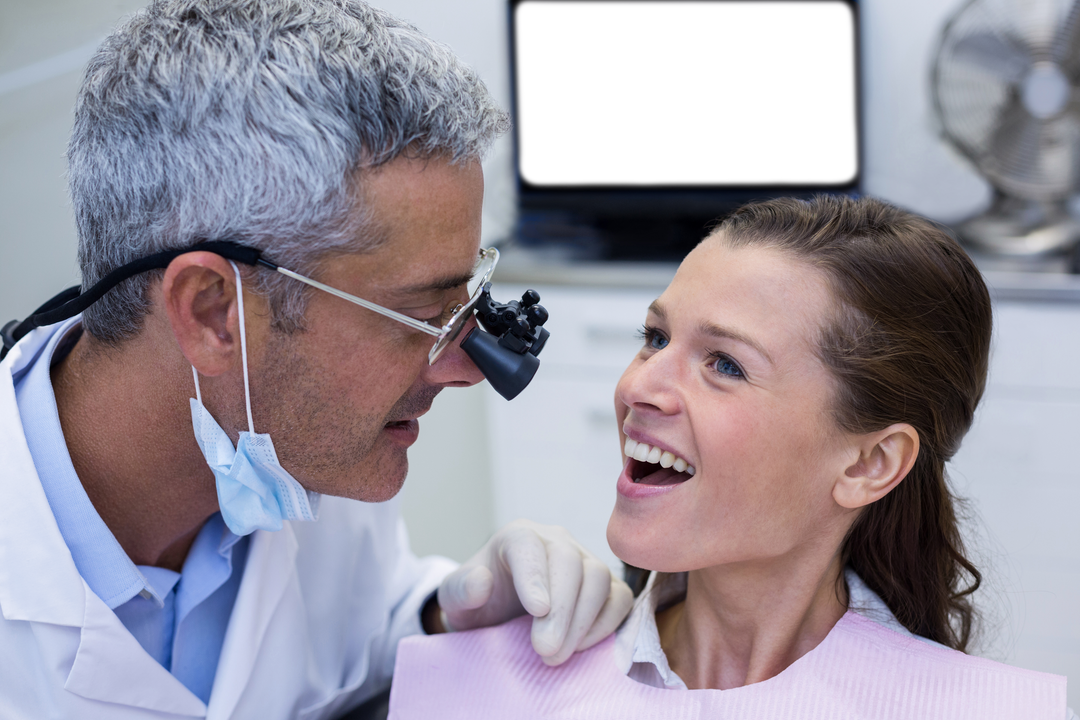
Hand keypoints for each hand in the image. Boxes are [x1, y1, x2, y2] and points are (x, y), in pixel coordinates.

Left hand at [437, 519, 633, 665]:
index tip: (536, 611)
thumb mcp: (456, 599)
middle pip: (570, 562)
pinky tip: (581, 648)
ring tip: (557, 655)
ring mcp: (584, 561)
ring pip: (598, 577)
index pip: (528, 545)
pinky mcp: (605, 586)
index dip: (534, 576)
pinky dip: (606, 624)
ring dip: (583, 621)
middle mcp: (554, 541)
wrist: (498, 615)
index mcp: (516, 537)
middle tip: (545, 651)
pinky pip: (619, 598)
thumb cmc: (479, 604)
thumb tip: (480, 580)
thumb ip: (461, 589)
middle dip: (561, 609)